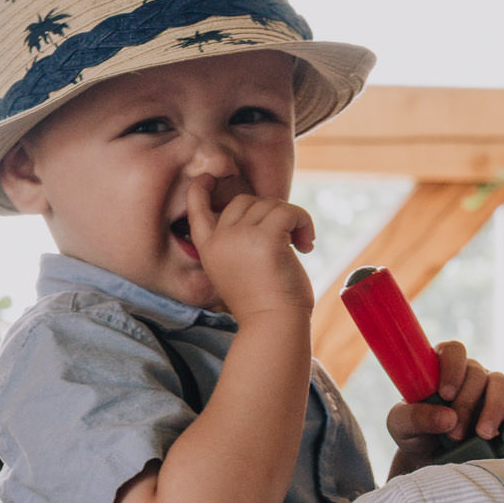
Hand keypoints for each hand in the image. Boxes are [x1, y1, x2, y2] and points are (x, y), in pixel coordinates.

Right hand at [186, 175, 314, 322]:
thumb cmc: (262, 305)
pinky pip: (289, 211)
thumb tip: (263, 212)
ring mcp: (240, 236)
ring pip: (271, 204)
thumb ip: (239, 243)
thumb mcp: (238, 270)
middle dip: (270, 212)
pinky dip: (304, 222)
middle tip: (289, 237)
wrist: (272, 325)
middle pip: (244, 201)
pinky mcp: (266, 237)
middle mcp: (220, 239)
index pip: (196, 209)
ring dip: (293, 219)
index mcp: (209, 249)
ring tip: (302, 244)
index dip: (199, 190)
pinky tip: (307, 244)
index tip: (207, 177)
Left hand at [386, 341, 503, 476]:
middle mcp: (468, 374)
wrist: (434, 461)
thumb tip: (447, 417)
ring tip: (482, 434)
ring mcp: (491, 388)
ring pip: (500, 382)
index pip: (452, 350)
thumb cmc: (416, 435)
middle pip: (476, 373)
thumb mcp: (402, 427)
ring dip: (492, 408)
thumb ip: (415, 418)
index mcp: (440, 368)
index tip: (446, 394)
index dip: (452, 367)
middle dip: (467, 404)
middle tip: (455, 433)